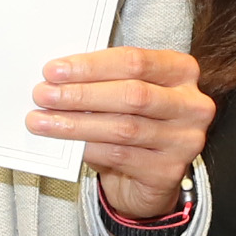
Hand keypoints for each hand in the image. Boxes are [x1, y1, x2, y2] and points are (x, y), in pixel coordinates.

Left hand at [31, 47, 212, 222]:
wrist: (150, 174)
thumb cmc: (135, 120)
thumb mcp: (127, 92)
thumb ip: (104, 80)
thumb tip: (57, 77)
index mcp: (182, 71)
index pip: (135, 61)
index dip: (91, 66)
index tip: (54, 70)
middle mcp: (192, 104)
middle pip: (131, 94)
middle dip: (81, 94)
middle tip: (43, 94)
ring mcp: (185, 140)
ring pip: (123, 128)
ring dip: (76, 123)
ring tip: (42, 121)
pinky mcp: (169, 171)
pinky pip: (121, 156)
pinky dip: (88, 148)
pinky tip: (65, 143)